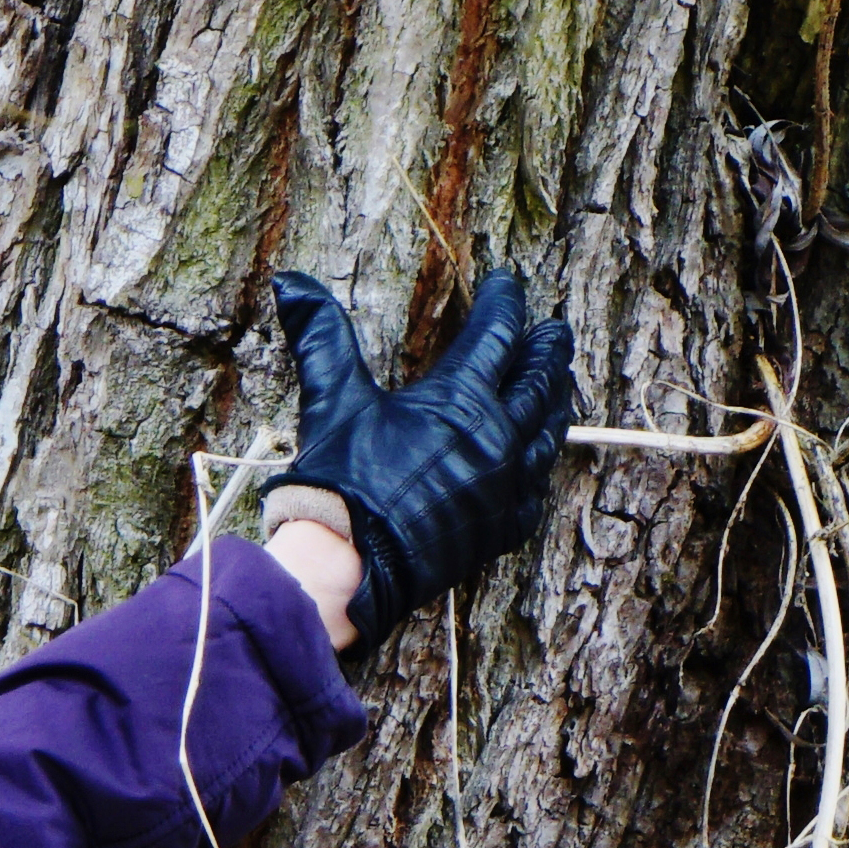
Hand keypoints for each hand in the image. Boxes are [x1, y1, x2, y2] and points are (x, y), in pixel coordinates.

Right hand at [270, 264, 577, 657]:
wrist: (352, 565)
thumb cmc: (343, 481)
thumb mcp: (333, 398)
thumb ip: (321, 336)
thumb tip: (292, 282)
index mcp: (460, 401)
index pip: (497, 335)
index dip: (505, 304)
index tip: (508, 284)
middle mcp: (496, 439)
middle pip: (537, 382)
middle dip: (547, 351)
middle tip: (555, 331)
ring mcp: (505, 486)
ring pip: (547, 434)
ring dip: (554, 402)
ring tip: (557, 383)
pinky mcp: (502, 528)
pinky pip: (535, 487)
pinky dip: (541, 462)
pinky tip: (539, 457)